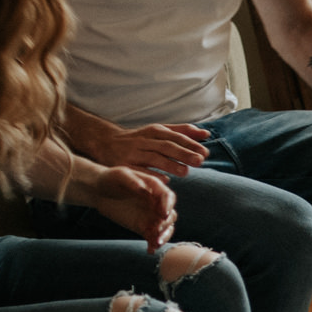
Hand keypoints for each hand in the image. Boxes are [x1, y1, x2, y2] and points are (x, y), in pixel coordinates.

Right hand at [83, 122, 210, 174]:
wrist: (106, 142)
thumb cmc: (139, 139)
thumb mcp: (158, 131)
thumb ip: (182, 132)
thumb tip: (206, 134)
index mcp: (154, 131)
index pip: (175, 136)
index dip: (190, 144)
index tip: (205, 152)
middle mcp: (144, 140)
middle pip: (166, 146)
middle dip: (183, 153)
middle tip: (200, 161)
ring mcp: (133, 152)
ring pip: (153, 158)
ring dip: (169, 165)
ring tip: (185, 172)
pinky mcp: (123, 164)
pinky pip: (139, 171)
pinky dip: (151, 175)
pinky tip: (164, 180)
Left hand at [93, 166, 177, 249]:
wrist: (99, 191)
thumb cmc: (110, 178)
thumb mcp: (120, 175)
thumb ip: (132, 181)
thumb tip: (143, 189)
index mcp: (155, 188)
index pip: (168, 197)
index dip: (168, 206)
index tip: (162, 214)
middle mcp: (156, 203)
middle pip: (170, 215)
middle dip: (165, 224)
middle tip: (156, 231)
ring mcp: (151, 216)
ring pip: (165, 228)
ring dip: (163, 236)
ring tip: (155, 243)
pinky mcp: (143, 227)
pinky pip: (153, 237)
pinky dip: (153, 245)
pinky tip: (149, 250)